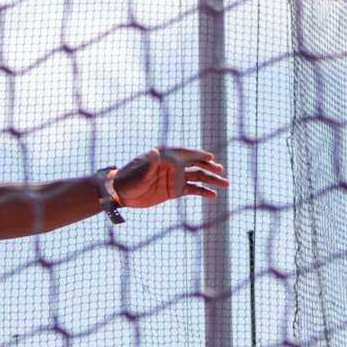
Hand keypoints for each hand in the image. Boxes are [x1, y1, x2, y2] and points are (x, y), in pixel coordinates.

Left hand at [112, 147, 226, 207]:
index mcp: (165, 156)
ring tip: (225, 184)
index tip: (210, 158)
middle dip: (208, 168)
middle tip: (221, 170)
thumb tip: (155, 151)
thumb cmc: (128, 179)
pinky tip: (213, 195)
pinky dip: (202, 192)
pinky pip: (192, 190)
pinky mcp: (174, 191)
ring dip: (211, 180)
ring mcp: (175, 178)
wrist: (121, 194)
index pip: (184, 153)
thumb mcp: (139, 172)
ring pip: (197, 177)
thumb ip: (150, 163)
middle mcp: (172, 165)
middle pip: (194, 164)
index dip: (197, 154)